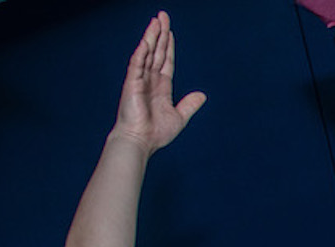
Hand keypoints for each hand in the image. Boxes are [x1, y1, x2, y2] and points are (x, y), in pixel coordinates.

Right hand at [110, 12, 205, 154]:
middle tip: (163, 15)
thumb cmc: (156, 132)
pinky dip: (143, 51)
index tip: (170, 31)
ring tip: (156, 20)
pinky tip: (147, 40)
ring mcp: (140, 80)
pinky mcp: (132, 83)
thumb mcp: (179, 117)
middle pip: (157, 51)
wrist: (141, 141)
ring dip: (151, 36)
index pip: (166, 60)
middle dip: (160, 33)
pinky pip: (137, 63)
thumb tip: (202, 95)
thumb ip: (190, 105)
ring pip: (147, 53)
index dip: (168, 45)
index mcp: (161, 86)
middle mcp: (150, 80)